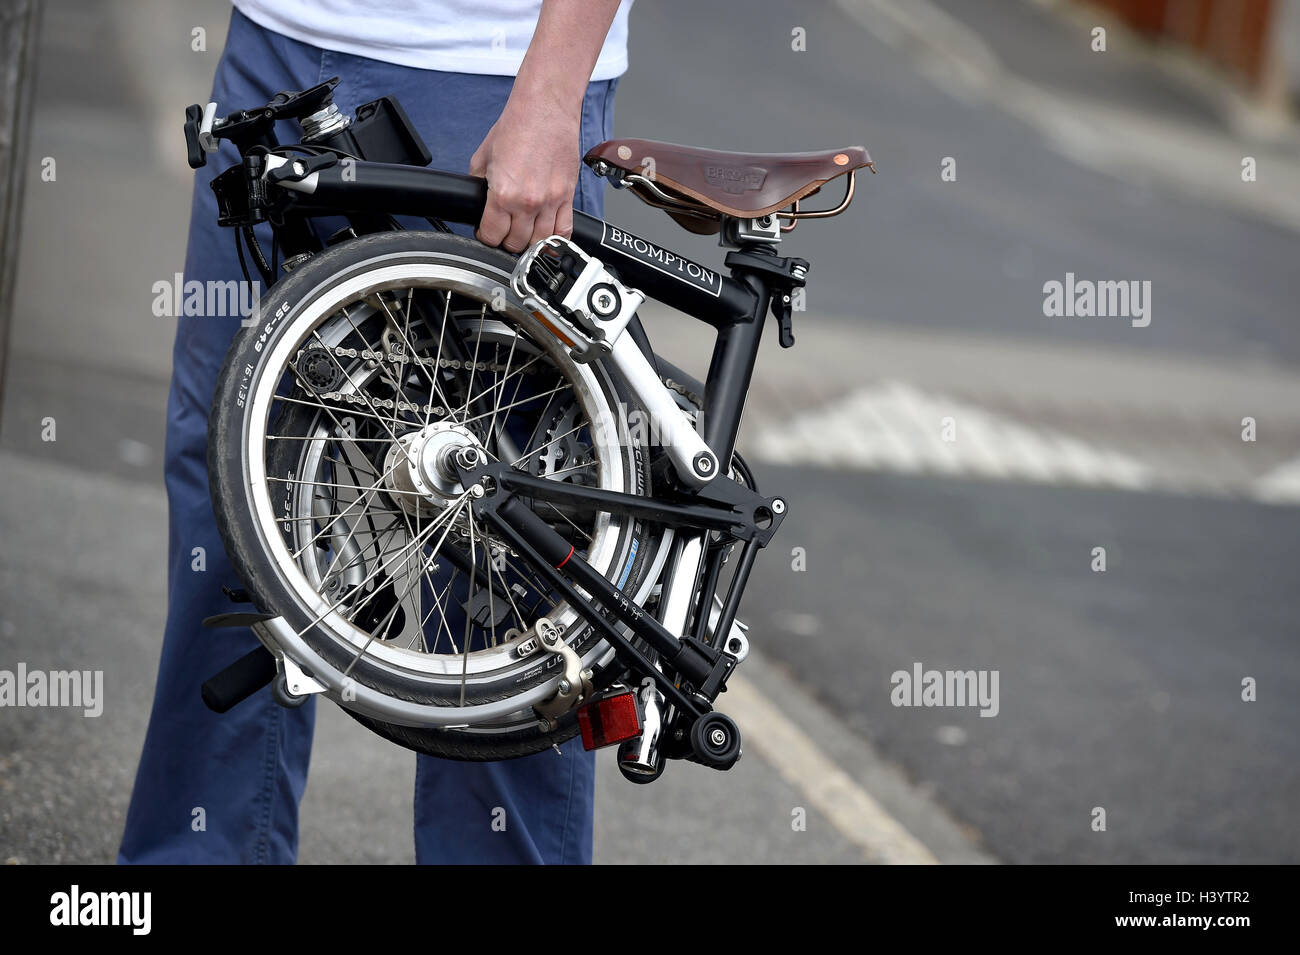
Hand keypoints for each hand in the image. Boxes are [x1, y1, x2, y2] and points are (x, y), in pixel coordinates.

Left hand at [470, 93, 580, 253]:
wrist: (545, 108)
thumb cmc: (517, 126)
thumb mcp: (483, 156)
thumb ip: (480, 184)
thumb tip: (479, 201)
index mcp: (503, 193)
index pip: (492, 235)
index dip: (486, 236)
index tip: (487, 232)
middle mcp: (528, 202)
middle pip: (516, 243)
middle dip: (507, 240)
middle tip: (505, 230)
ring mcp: (551, 201)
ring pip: (540, 242)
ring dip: (530, 242)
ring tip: (524, 232)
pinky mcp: (567, 196)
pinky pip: (564, 230)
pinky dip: (555, 238)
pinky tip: (546, 233)